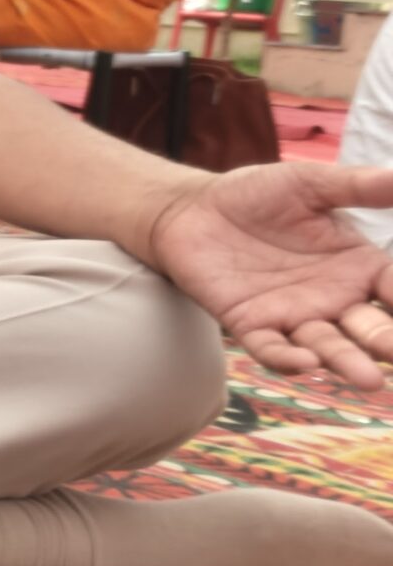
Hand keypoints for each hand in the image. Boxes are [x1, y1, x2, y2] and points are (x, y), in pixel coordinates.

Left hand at [146, 162, 392, 387]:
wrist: (192, 209)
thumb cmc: (257, 195)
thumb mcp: (311, 184)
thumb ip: (359, 186)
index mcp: (359, 266)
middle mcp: (334, 298)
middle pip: (371, 328)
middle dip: (389, 342)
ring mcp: (294, 314)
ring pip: (327, 346)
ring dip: (346, 362)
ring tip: (369, 381)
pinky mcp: (250, 323)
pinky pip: (271, 347)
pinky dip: (287, 357)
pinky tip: (304, 361)